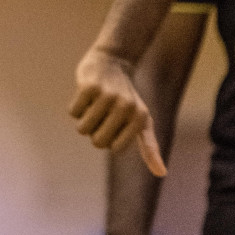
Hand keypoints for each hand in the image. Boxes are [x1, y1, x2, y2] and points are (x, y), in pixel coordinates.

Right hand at [70, 47, 165, 175]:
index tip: (113, 123)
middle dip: (93, 133)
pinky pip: (73, 112)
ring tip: (94, 105)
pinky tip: (86, 95)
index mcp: (140, 118)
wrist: (112, 61)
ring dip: (83, 120)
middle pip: (97, 141)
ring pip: (82, 128)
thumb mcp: (142, 120)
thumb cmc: (127, 97)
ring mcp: (107, 96)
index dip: (107, 138)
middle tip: (101, 116)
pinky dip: (75, 108)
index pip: (112, 148)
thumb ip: (150, 147)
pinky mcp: (88, 87)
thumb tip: (161, 174)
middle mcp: (126, 107)